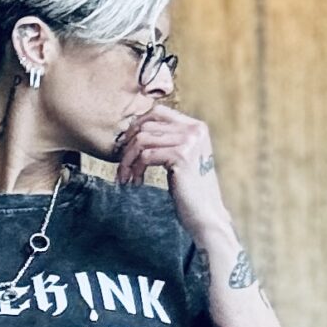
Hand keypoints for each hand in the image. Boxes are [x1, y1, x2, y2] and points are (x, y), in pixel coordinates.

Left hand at [116, 104, 231, 248]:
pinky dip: (135, 170)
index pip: (158, 112)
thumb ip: (167, 140)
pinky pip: (145, 156)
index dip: (136, 126)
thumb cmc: (188, 189)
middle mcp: (195, 130)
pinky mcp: (181, 157)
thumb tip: (134, 128)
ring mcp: (189, 142)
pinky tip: (136, 183)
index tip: (126, 146)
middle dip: (127, 148)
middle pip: (146, 127)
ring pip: (142, 141)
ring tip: (125, 177)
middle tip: (122, 168)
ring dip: (127, 161)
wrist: (204, 214)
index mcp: (196, 127)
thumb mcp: (181, 157)